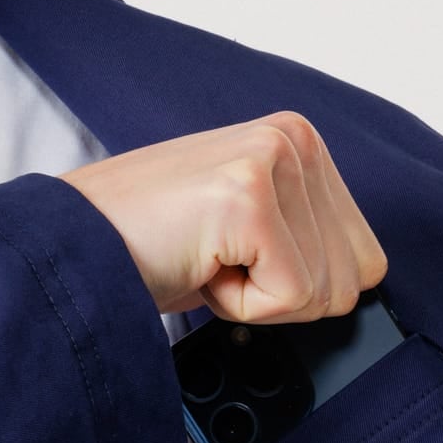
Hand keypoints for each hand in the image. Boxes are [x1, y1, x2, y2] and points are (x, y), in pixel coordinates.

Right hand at [58, 110, 387, 321]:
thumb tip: (364, 281)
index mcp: (301, 141)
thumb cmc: (153, 244)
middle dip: (283, 295)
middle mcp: (295, 138)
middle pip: (352, 281)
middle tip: (221, 261)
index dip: (302, 287)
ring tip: (206, 258)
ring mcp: (273, 161)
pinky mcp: (250, 197)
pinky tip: (200, 264)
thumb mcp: (252, 232)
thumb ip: (309, 239)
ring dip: (256, 298)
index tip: (244, 260)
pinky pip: (288, 297)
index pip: (367, 260)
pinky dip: (239, 304)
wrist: (76, 247)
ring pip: (322, 293)